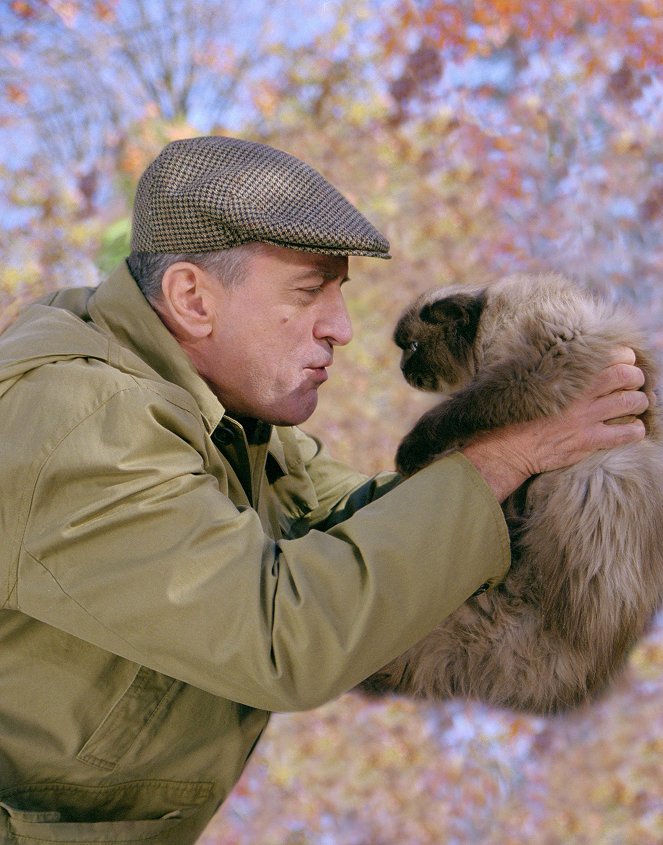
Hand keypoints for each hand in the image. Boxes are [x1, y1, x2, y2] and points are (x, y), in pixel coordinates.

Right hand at [462, 348, 648, 501]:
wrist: (506, 446)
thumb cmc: (514, 412)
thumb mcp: (528, 380)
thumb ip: (549, 368)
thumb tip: (560, 355)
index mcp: (567, 375)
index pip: (612, 357)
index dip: (625, 358)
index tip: (624, 363)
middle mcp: (581, 394)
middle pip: (628, 376)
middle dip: (637, 378)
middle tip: (633, 383)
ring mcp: (586, 418)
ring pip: (632, 402)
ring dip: (641, 402)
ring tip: (637, 404)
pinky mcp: (587, 441)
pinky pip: (625, 434)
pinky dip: (636, 430)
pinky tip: (634, 429)